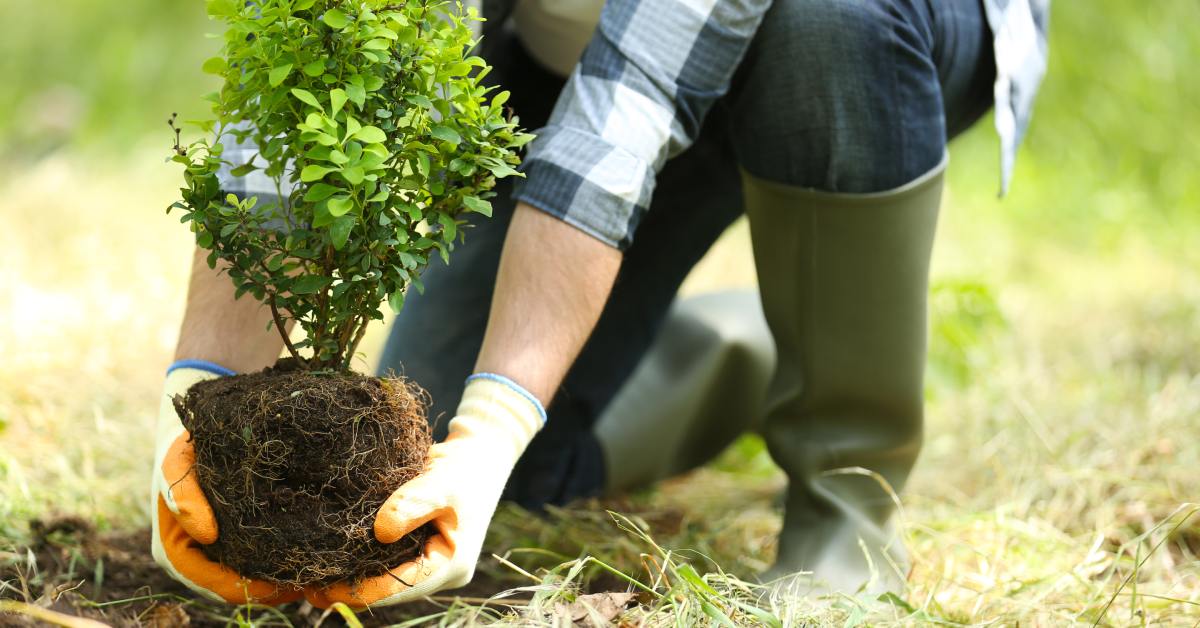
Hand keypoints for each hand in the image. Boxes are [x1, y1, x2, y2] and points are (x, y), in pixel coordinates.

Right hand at [150, 364, 301, 604]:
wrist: (202, 429)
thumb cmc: (186, 446)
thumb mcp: (177, 462)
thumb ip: (182, 492)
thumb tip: (205, 533)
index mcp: (178, 551)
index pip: (218, 585)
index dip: (250, 590)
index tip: (283, 585)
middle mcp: (202, 558)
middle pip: (243, 588)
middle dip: (276, 588)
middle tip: (316, 584)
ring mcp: (223, 550)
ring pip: (258, 576)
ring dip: (287, 577)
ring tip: (324, 572)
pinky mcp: (245, 536)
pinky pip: (268, 557)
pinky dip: (290, 557)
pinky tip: (319, 550)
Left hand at [303, 374, 544, 608]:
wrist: (479, 454)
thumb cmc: (464, 468)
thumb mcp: (442, 482)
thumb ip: (413, 504)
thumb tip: (379, 531)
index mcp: (453, 564)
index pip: (403, 586)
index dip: (364, 590)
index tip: (327, 587)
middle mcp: (440, 570)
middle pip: (391, 589)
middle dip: (352, 589)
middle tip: (308, 587)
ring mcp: (428, 561)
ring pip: (387, 577)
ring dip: (353, 577)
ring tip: (310, 578)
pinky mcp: (417, 548)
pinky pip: (387, 561)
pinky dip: (360, 561)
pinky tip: (330, 557)